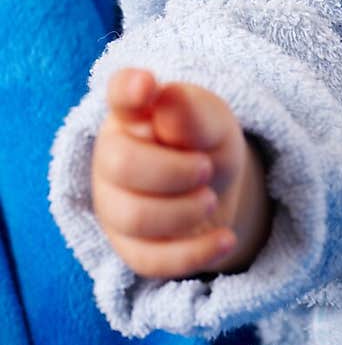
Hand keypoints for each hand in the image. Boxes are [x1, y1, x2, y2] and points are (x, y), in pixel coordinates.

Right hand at [91, 68, 268, 278]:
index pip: (120, 92)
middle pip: (121, 164)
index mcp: (134, 112)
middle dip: (173, 171)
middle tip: (207, 169)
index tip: (146, 85)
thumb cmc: (203, 142)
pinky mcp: (128, 245)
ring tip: (210, 199)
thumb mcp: (212, 122)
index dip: (128, 89)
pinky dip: (194, 253)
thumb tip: (167, 99)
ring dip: (184, 212)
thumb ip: (191, 112)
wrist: (212, 187)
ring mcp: (114, 203)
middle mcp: (112, 154)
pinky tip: (226, 240)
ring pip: (134, 217)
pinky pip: (150, 260)